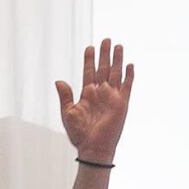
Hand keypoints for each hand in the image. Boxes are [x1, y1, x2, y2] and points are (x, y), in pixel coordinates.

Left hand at [56, 39, 135, 162]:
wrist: (93, 148)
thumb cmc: (79, 134)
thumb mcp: (68, 113)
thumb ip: (65, 96)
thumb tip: (59, 81)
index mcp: (87, 94)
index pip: (89, 72)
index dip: (89, 60)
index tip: (89, 47)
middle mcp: (100, 93)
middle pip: (103, 68)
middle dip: (104, 54)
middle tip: (106, 39)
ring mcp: (112, 97)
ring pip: (115, 73)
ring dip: (116, 60)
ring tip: (118, 45)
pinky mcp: (122, 104)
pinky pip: (127, 86)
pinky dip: (128, 75)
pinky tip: (129, 64)